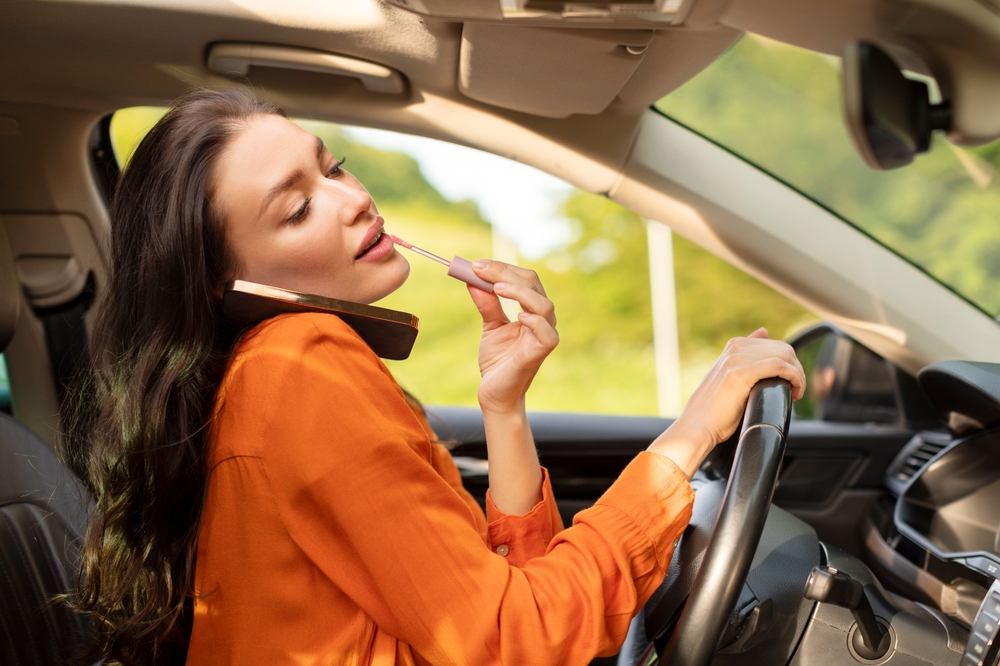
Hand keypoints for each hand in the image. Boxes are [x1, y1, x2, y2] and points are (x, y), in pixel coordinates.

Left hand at [466, 259, 558, 415]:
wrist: (494, 393)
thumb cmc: (497, 361)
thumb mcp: (490, 326)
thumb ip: (486, 304)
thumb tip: (472, 280)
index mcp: (532, 310)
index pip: (525, 279)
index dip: (503, 268)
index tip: (477, 264)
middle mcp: (542, 320)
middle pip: (533, 285)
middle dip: (506, 273)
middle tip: (480, 269)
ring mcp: (544, 336)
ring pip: (544, 305)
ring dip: (520, 292)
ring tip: (497, 288)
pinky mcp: (540, 353)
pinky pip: (547, 334)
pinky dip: (535, 321)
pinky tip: (518, 315)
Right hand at [649, 328, 804, 477]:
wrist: (698, 426)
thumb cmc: (715, 409)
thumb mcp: (730, 376)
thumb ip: (746, 357)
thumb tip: (763, 331)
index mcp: (733, 346)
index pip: (774, 344)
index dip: (789, 363)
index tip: (790, 382)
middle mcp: (735, 348)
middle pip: (782, 348)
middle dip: (796, 368)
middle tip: (796, 389)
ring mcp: (736, 359)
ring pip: (783, 354)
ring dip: (798, 374)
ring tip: (796, 392)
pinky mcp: (740, 373)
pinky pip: (778, 365)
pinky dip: (794, 377)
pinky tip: (794, 392)